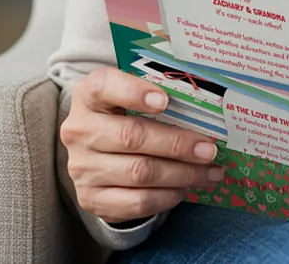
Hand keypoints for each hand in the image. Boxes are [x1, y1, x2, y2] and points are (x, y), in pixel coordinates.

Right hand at [61, 68, 224, 222]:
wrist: (96, 155)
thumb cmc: (124, 118)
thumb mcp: (132, 97)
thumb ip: (158, 95)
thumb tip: (205, 111)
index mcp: (88, 95)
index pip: (104, 86)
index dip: (134, 92)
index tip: (165, 101)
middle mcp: (79, 130)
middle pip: (132, 136)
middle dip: (177, 144)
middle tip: (209, 150)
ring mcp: (82, 167)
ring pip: (140, 172)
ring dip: (182, 174)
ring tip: (209, 172)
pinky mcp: (91, 198)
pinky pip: (136, 202)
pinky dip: (167, 196)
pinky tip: (184, 188)